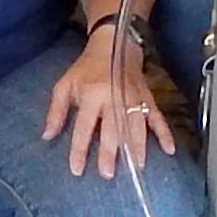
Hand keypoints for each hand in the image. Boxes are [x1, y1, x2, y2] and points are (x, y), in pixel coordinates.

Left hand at [42, 20, 177, 177]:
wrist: (114, 43)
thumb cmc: (86, 68)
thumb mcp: (64, 85)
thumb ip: (55, 111)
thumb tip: (47, 136)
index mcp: (91, 94)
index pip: (84, 127)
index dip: (79, 150)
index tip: (77, 170)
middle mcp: (113, 97)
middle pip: (112, 129)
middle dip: (110, 153)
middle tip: (108, 174)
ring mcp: (133, 97)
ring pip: (136, 126)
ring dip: (137, 147)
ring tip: (136, 167)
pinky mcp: (147, 97)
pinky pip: (158, 117)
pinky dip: (165, 133)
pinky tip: (169, 150)